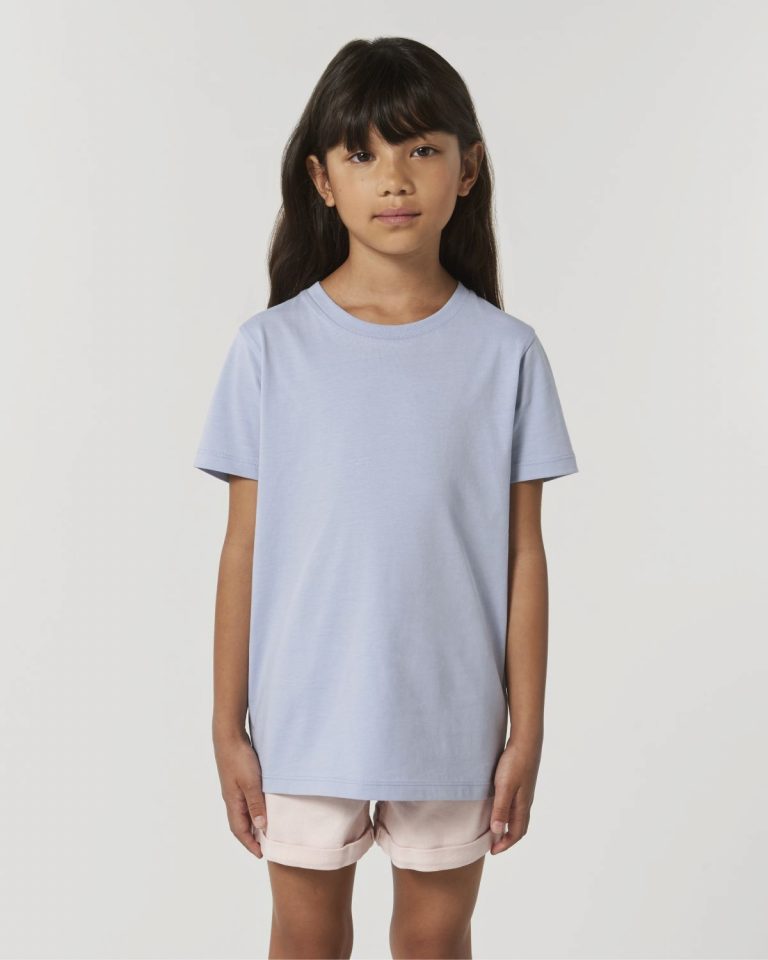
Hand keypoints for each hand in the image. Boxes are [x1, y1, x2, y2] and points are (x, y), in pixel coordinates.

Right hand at [213, 730, 267, 857]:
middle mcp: (231, 798)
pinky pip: (245, 801)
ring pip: (242, 812)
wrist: (229, 736)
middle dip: (250, 837)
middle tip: (264, 846)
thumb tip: (261, 828)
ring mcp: (233, 789)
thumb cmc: (239, 759)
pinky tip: (261, 806)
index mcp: (232, 802)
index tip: (261, 854)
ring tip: (265, 829)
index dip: (249, 844)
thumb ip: (256, 805)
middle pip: (239, 824)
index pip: (239, 831)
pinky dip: (253, 809)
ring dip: (252, 823)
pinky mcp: (237, 779)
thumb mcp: (251, 783)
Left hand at [488, 736, 541, 854]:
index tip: (493, 851)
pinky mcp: (521, 783)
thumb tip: (498, 832)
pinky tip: (499, 806)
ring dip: (508, 825)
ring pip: (518, 816)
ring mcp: (525, 792)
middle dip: (508, 838)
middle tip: (493, 844)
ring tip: (495, 828)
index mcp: (523, 805)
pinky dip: (508, 813)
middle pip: (519, 827)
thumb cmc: (515, 763)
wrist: (526, 741)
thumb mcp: (504, 787)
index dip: (505, 844)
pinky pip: (516, 805)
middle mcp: (526, 801)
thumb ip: (501, 809)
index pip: (517, 832)